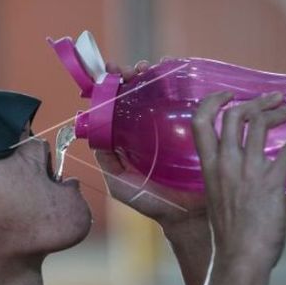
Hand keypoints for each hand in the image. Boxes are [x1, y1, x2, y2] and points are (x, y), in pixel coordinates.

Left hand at [95, 59, 206, 226]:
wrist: (187, 215)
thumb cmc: (153, 203)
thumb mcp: (120, 185)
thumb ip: (107, 163)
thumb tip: (93, 137)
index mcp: (130, 138)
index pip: (118, 106)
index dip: (112, 88)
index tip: (110, 74)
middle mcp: (149, 128)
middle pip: (138, 93)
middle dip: (131, 76)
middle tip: (130, 70)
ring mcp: (171, 126)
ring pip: (160, 92)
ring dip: (152, 76)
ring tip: (147, 69)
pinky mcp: (192, 127)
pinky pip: (186, 100)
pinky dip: (179, 84)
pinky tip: (173, 73)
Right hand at [192, 91, 285, 271]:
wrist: (240, 259)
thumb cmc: (229, 237)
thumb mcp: (218, 200)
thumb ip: (226, 180)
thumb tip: (241, 173)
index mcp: (208, 168)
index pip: (200, 122)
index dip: (213, 102)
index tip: (228, 95)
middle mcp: (225, 164)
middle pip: (235, 115)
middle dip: (256, 102)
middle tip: (274, 99)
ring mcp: (247, 172)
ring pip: (261, 124)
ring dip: (281, 111)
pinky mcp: (271, 182)